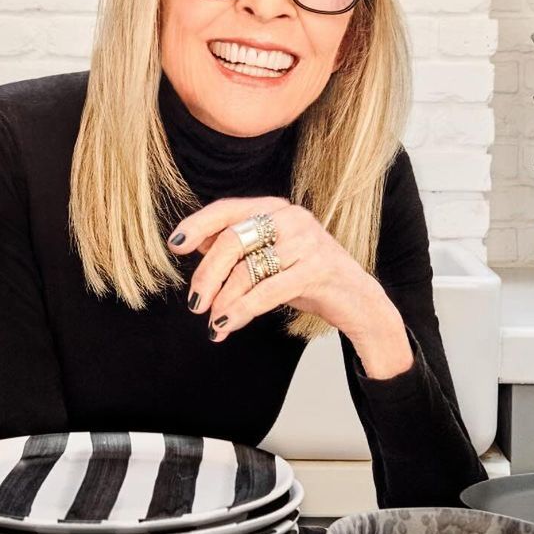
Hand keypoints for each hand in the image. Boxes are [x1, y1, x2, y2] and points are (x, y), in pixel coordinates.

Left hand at [167, 197, 413, 377]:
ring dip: (224, 301)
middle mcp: (291, 217)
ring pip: (247, 270)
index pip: (227, 209)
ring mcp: (307, 241)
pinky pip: (267, 291)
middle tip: (195, 303)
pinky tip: (227, 325)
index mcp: (275, 208)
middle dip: (207, 275)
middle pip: (231, 240)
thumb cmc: (307, 277)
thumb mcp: (269, 257)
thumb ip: (236, 247)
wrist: (358, 300)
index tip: (175, 245)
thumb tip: (191, 243)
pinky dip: (241, 311)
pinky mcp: (317, 268)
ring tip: (214, 323)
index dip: (198, 225)